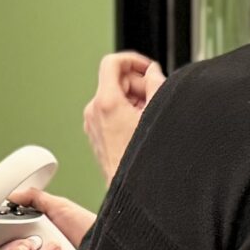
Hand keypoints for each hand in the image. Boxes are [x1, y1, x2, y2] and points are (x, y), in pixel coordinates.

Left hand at [83, 52, 164, 182]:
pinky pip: (111, 112)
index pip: (112, 63)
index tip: (148, 68)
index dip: (133, 60)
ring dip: (135, 100)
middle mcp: (94, 112)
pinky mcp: (96, 134)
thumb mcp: (157, 112)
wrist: (132, 189)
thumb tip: (152, 72)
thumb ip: (156, 83)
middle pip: (116, 80)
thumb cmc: (142, 159)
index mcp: (106, 103)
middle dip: (139, 85)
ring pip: (115, 96)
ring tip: (151, 117)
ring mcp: (93, 124)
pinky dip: (127, 112)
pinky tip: (142, 127)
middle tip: (156, 99)